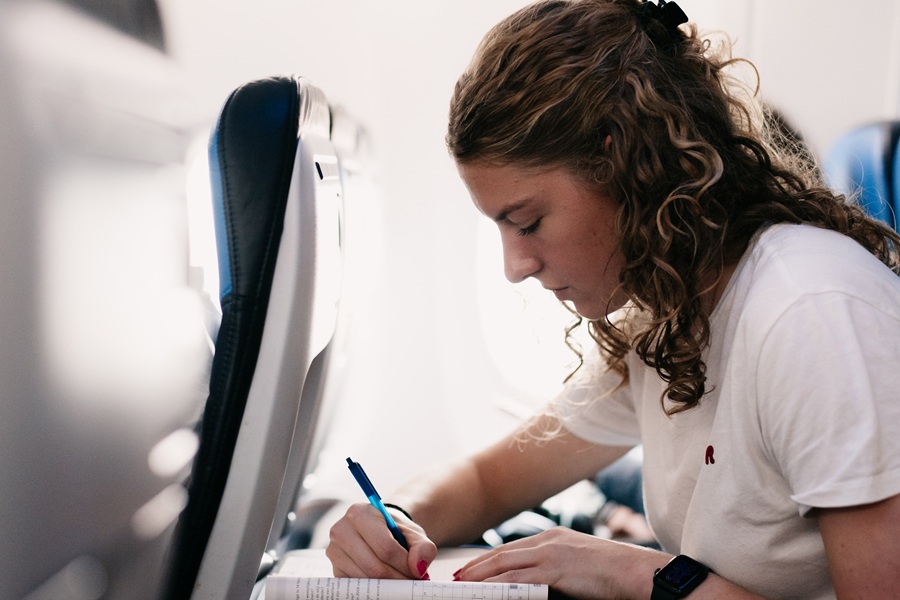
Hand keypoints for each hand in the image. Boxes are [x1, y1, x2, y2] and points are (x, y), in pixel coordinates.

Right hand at [326, 502, 437, 579]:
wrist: (379, 530)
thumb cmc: (396, 531)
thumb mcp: (414, 534)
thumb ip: (422, 547)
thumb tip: (418, 568)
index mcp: (360, 513)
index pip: (385, 547)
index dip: (404, 565)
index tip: (417, 572)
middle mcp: (341, 530)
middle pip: (375, 567)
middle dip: (397, 579)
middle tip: (411, 582)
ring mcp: (334, 550)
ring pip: (366, 579)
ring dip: (387, 585)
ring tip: (400, 579)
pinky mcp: (334, 568)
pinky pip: (357, 586)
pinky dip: (374, 588)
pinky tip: (384, 580)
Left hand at [454, 526, 666, 598]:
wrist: (638, 572)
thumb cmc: (615, 574)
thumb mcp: (580, 565)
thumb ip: (556, 569)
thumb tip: (537, 584)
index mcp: (554, 538)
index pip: (511, 549)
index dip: (488, 560)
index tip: (470, 570)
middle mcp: (548, 541)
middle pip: (502, 554)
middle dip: (476, 567)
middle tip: (455, 578)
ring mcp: (551, 553)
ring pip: (503, 565)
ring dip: (478, 576)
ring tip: (460, 585)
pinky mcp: (556, 570)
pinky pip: (517, 579)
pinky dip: (496, 586)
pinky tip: (482, 591)